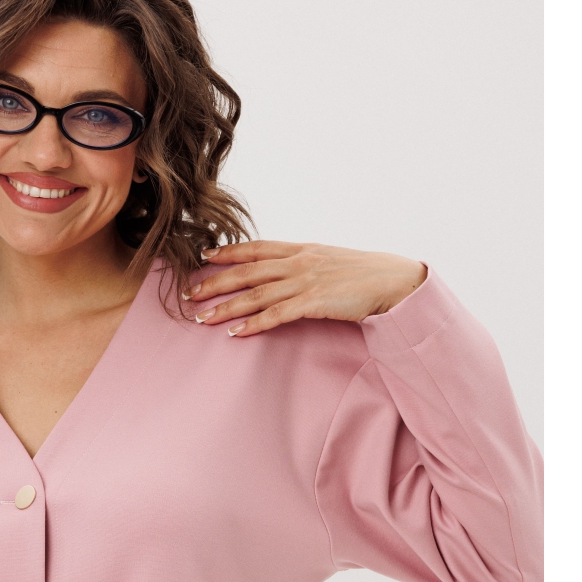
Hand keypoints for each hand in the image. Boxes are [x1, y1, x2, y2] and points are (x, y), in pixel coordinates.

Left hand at [186, 241, 427, 335]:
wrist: (394, 281)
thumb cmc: (365, 275)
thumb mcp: (329, 261)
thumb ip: (304, 265)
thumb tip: (284, 272)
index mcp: (301, 249)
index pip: (256, 247)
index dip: (228, 252)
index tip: (203, 257)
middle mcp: (298, 262)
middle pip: (247, 272)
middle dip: (214, 282)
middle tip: (188, 294)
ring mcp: (305, 282)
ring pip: (256, 294)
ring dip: (226, 307)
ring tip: (202, 318)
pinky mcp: (314, 303)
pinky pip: (276, 315)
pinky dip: (254, 324)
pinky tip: (235, 333)